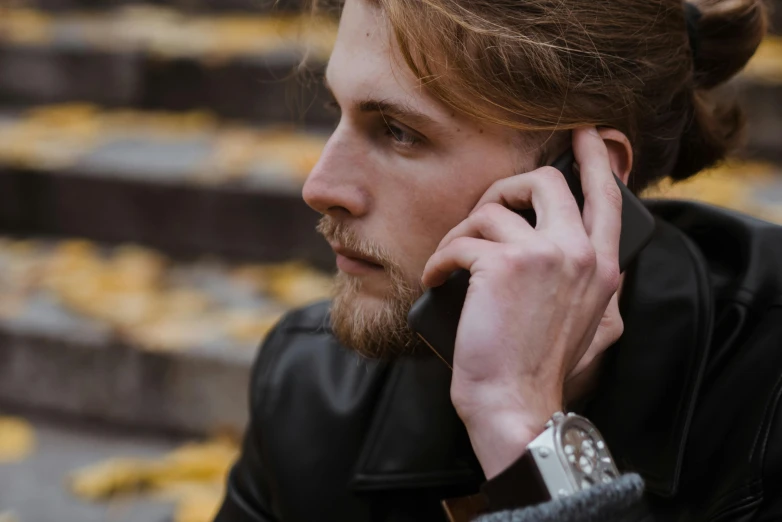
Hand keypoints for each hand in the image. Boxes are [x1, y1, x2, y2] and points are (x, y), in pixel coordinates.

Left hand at [421, 127, 624, 477]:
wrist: (515, 403)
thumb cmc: (538, 366)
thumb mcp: (587, 322)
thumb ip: (588, 278)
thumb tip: (572, 245)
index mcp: (603, 267)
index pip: (606, 196)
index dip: (594, 157)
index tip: (583, 130)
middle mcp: (581, 252)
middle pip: (544, 181)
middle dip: (504, 189)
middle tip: (483, 214)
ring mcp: (545, 254)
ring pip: (491, 209)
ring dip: (461, 235)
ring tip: (450, 265)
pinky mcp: (503, 264)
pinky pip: (460, 240)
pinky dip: (439, 260)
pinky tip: (436, 281)